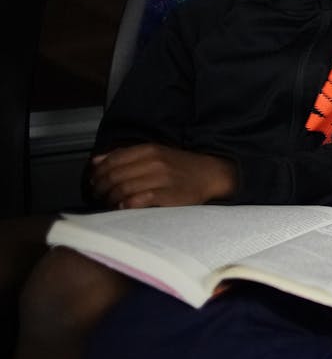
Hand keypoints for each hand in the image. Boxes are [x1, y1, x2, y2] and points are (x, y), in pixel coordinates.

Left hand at [89, 145, 236, 208]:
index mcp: (149, 150)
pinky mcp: (168, 196)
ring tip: (109, 203)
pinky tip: (123, 208)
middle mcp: (154, 162)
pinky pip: (138, 201)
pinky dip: (126, 205)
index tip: (94, 182)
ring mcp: (162, 179)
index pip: (112, 161)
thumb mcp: (155, 153)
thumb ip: (125, 156)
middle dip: (101, 188)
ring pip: (123, 189)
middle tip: (98, 195)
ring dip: (111, 199)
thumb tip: (95, 161)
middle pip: (115, 176)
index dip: (98, 174)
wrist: (210, 174)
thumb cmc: (179, 166)